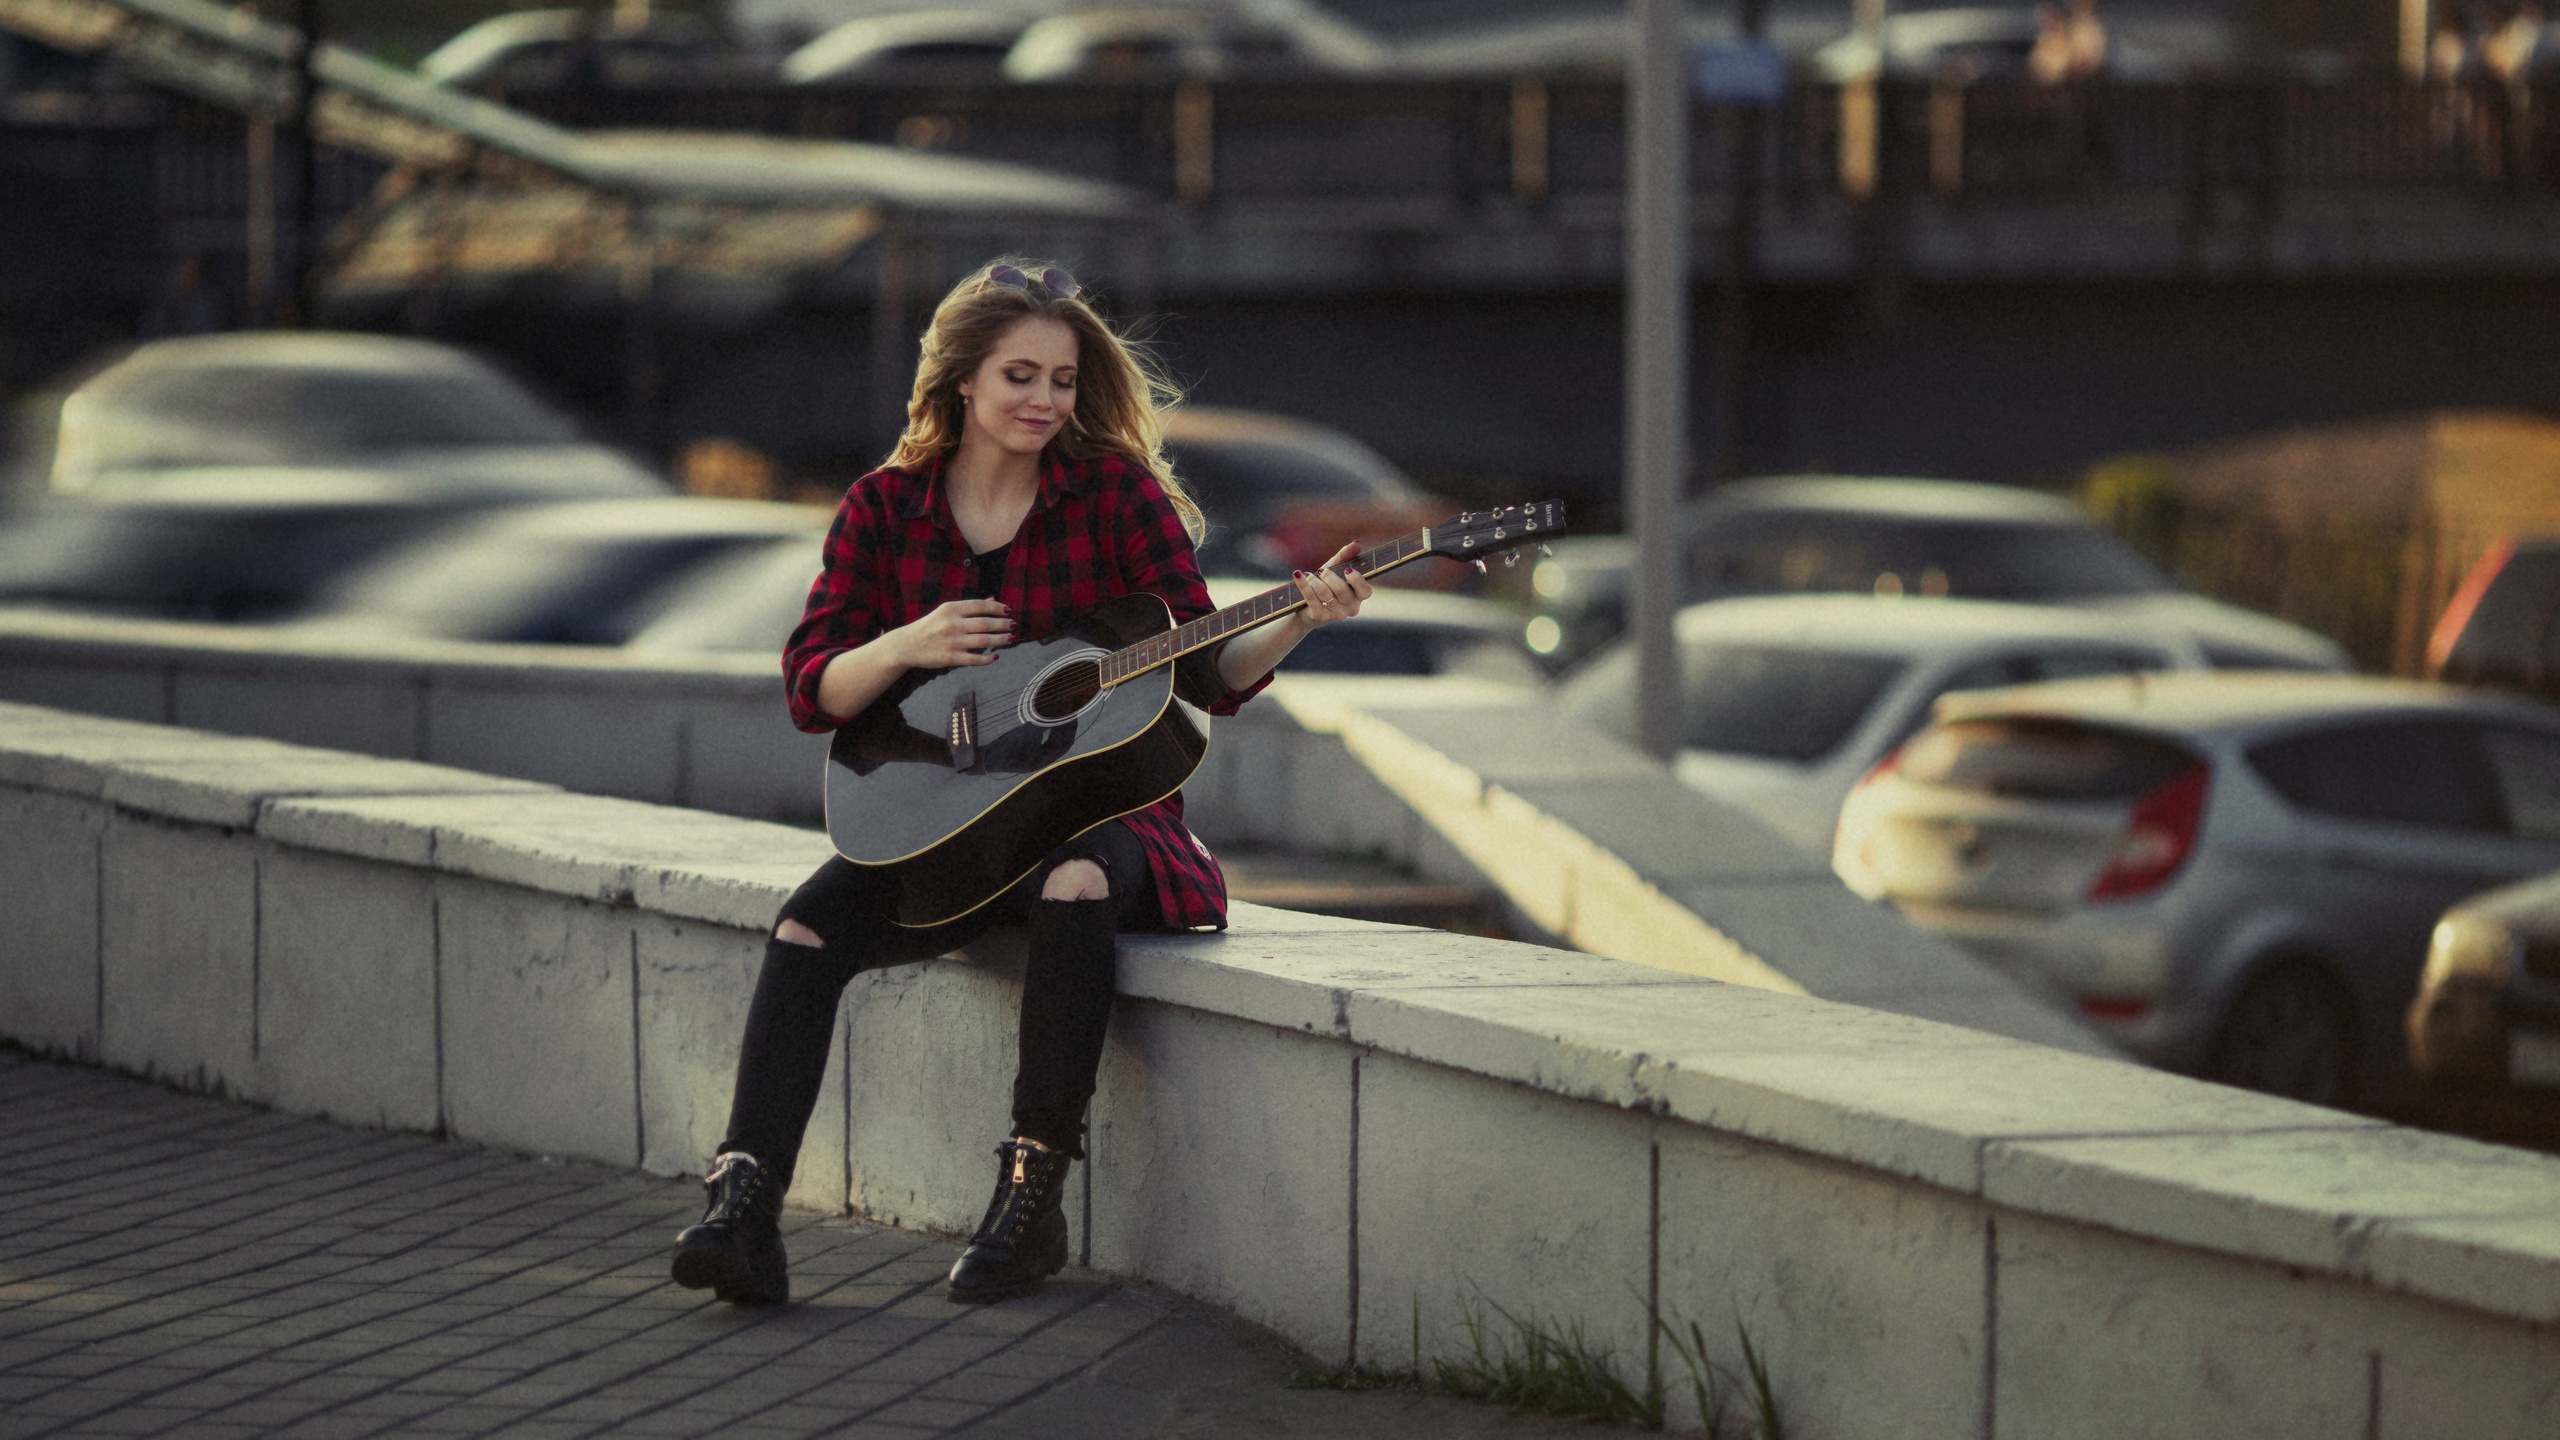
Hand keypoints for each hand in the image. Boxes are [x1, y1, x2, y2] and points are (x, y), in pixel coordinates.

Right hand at [893, 599, 1012, 667]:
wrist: (906, 646)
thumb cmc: (929, 626)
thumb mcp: (946, 612)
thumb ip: (969, 607)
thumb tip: (993, 600)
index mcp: (951, 609)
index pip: (981, 606)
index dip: (998, 608)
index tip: (1008, 610)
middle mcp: (952, 624)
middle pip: (986, 623)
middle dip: (1003, 624)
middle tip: (1013, 625)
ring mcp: (952, 642)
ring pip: (985, 641)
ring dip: (1001, 640)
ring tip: (1010, 638)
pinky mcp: (951, 658)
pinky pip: (975, 659)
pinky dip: (988, 659)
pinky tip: (995, 656)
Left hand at [1292, 544, 1372, 628]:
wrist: (1307, 608)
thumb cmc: (1326, 585)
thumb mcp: (1335, 569)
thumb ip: (1345, 556)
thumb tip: (1356, 543)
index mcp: (1358, 596)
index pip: (1365, 591)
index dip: (1357, 580)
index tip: (1347, 569)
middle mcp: (1350, 607)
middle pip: (1342, 590)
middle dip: (1329, 576)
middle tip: (1322, 571)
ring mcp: (1336, 614)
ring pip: (1325, 593)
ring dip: (1314, 580)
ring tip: (1308, 575)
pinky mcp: (1320, 616)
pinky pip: (1310, 597)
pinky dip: (1303, 584)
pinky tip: (1298, 574)